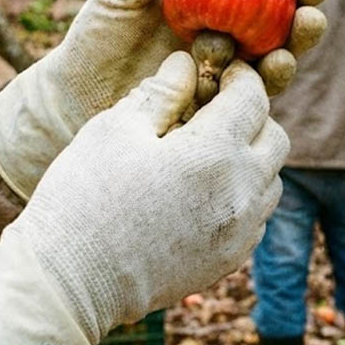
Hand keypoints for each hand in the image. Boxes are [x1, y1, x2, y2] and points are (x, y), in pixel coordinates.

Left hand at [0, 0, 326, 198]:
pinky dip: (272, 76)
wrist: (75, 95)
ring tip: (307, 20)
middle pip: (283, 6)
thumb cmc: (97, 36)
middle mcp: (229, 28)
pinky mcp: (222, 106)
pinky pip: (257, 93)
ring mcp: (229, 68)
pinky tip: (276, 62)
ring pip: (280, 48)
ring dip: (301, 35)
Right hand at [0, 53, 286, 344]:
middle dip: (252, 115)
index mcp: (214, 152)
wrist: (71, 281)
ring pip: (271, 179)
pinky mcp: (228, 260)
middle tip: (214, 109)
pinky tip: (201, 192)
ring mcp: (238, 232)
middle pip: (274, 137)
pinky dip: (241, 195)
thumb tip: (186, 63)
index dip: (240, 76)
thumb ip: (160, 91)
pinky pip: (255, 216)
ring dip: (250, 157)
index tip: (221, 71)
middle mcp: (240, 193)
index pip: (253, 97)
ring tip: (206, 152)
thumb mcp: (115, 129)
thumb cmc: (85, 196)